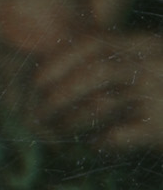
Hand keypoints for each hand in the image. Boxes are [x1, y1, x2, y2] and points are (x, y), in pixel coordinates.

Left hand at [29, 33, 162, 150]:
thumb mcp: (149, 64)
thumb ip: (117, 64)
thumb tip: (57, 83)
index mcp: (148, 46)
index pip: (95, 44)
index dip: (61, 63)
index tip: (38, 83)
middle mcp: (154, 65)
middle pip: (95, 73)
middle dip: (59, 95)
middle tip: (39, 116)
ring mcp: (160, 95)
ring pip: (103, 105)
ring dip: (72, 121)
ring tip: (58, 134)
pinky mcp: (160, 128)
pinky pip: (117, 137)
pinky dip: (98, 142)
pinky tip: (93, 146)